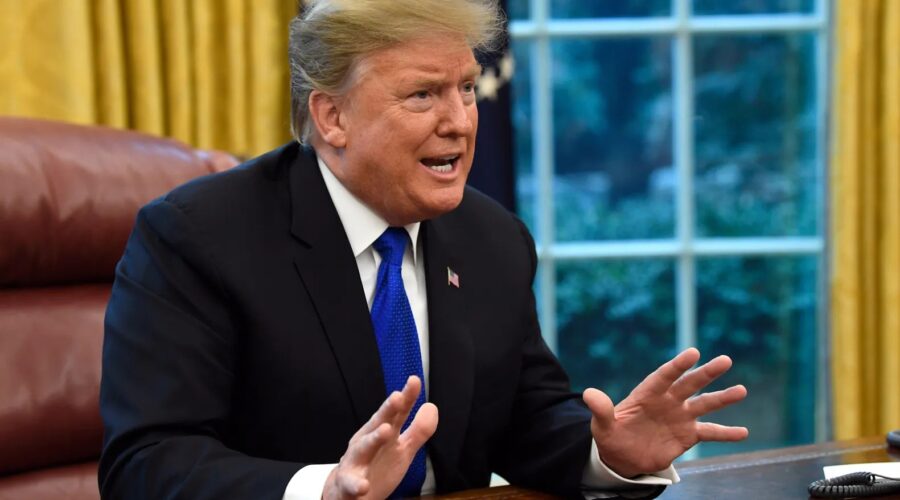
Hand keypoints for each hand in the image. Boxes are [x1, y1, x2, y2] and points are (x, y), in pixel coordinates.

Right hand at [323, 376, 437, 499]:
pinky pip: (351, 483)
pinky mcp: (349, 483)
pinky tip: (364, 485)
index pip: (396, 413)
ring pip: (364, 447)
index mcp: (381, 432)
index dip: (406, 398)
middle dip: (387, 410)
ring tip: (386, 430)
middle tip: (397, 397)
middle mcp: (367, 442)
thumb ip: (418, 430)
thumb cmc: (377, 465)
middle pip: (378, 423)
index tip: (414, 381)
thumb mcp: (402, 449)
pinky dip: (357, 484)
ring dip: (374, 438)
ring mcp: (356, 461)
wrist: (347, 492)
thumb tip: (432, 406)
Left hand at [583, 348, 747, 477]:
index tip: (693, 353)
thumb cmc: (611, 435)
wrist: (622, 456)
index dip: (677, 365)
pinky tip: (743, 432)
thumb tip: (588, 393)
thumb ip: (600, 410)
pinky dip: (726, 433)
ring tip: (741, 390)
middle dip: (706, 373)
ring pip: (704, 404)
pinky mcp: (688, 434)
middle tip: (725, 360)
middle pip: (689, 384)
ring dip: (722, 398)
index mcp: (647, 394)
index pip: (664, 376)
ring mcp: (680, 416)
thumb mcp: (602, 425)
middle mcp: (668, 401)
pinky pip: (710, 432)